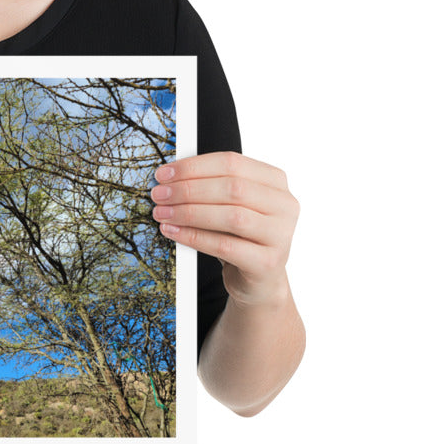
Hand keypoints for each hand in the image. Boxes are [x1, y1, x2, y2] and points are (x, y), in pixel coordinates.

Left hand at [151, 151, 299, 307]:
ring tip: (162, 213)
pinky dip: (194, 237)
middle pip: (232, 188)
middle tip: (159, 194)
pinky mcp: (268, 263)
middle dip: (188, 189)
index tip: (163, 174)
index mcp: (275, 182)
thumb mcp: (228, 206)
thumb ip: (209, 188)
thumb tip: (168, 178)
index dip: (193, 167)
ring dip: (189, 213)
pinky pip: (225, 246)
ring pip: (231, 216)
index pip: (232, 163)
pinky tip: (173, 232)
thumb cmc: (239, 237)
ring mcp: (280, 235)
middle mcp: (284, 205)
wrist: (258, 280)